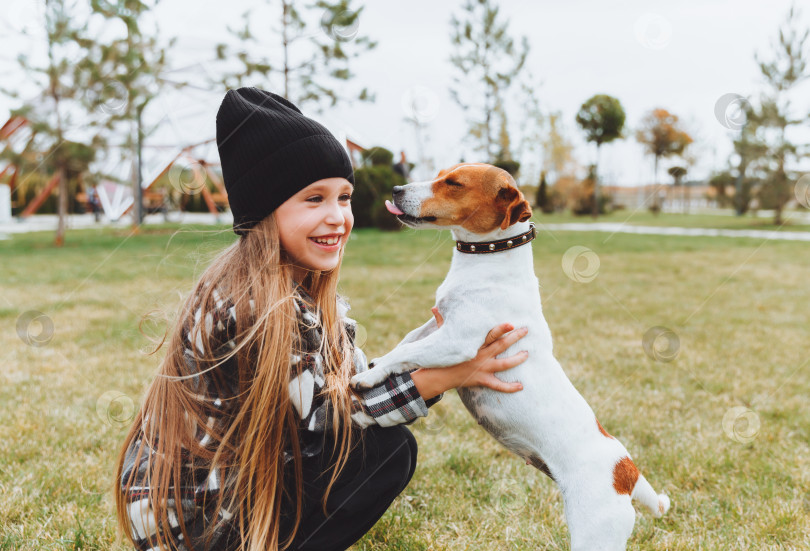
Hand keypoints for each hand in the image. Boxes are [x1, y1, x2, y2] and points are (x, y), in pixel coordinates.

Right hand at [410, 309, 527, 398]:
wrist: (439, 375)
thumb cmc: (443, 354)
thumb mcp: (442, 337)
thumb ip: (442, 322)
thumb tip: (434, 307)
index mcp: (474, 344)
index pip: (490, 334)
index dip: (501, 329)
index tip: (511, 323)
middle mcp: (481, 355)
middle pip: (501, 345)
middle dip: (515, 337)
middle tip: (527, 330)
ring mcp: (483, 368)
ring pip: (504, 364)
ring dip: (517, 359)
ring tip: (527, 354)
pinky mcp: (482, 380)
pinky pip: (498, 385)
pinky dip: (510, 387)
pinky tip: (521, 386)